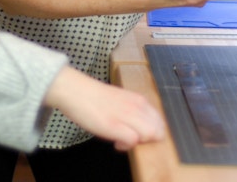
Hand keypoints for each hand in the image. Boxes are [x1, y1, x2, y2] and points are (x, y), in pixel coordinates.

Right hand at [45, 67, 166, 150]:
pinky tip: (115, 142)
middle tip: (132, 138)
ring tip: (123, 139)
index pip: (160, 122)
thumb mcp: (122, 101)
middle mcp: (137, 106)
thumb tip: (142, 127)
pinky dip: (125, 146)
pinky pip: (133, 140)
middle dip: (148, 139)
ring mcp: (126, 115)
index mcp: (139, 100)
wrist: (75, 90)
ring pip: (150, 134)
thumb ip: (134, 111)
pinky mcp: (114, 125)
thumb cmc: (94, 97)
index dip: (151, 132)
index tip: (138, 134)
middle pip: (159, 131)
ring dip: (139, 142)